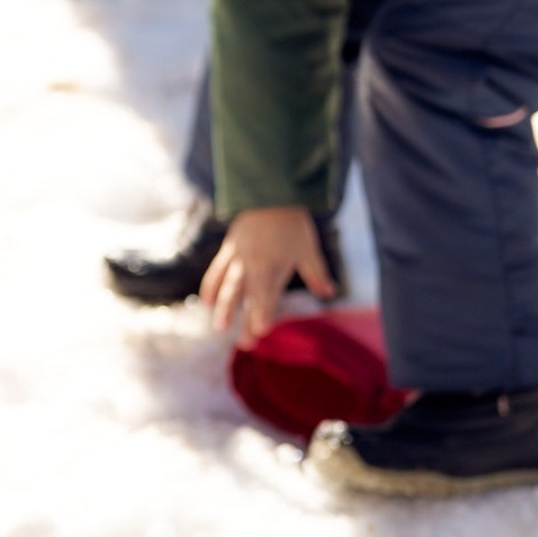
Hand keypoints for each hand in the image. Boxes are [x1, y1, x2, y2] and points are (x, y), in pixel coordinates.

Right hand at [199, 205, 336, 342]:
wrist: (267, 193)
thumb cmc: (292, 222)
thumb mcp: (308, 247)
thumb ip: (316, 272)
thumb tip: (330, 292)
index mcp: (274, 264)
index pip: (267, 294)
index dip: (263, 312)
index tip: (260, 330)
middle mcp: (253, 263)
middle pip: (247, 295)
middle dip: (244, 319)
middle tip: (244, 344)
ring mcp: (238, 256)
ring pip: (229, 285)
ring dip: (224, 308)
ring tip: (219, 327)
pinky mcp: (229, 248)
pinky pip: (217, 269)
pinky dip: (211, 286)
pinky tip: (207, 303)